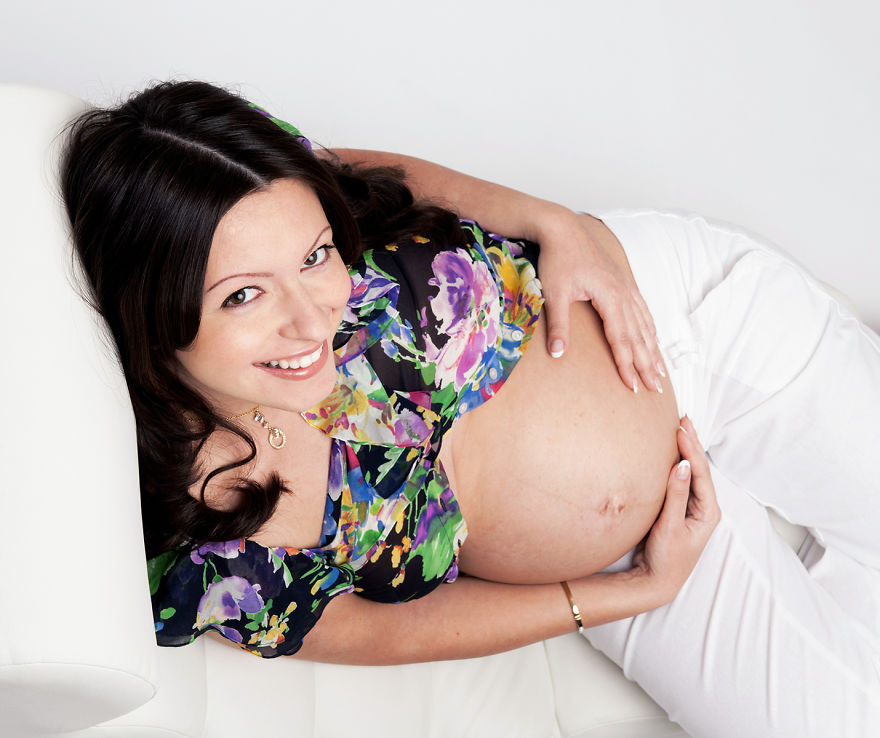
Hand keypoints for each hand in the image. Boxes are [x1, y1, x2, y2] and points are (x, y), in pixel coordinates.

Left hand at [534, 207, 664, 392]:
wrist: (562, 229)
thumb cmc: (558, 259)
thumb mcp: (554, 293)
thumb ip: (558, 324)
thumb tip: (557, 354)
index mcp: (610, 297)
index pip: (621, 339)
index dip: (628, 364)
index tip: (634, 386)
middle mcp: (624, 293)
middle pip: (639, 336)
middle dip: (648, 364)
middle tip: (656, 389)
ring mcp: (626, 287)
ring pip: (644, 324)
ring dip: (653, 350)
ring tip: (661, 371)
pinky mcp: (622, 282)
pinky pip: (642, 310)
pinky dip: (650, 328)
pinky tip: (654, 339)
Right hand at [631, 416, 720, 604]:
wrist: (657, 580)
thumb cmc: (667, 557)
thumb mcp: (671, 526)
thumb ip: (676, 495)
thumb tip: (681, 465)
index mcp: (708, 510)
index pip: (700, 472)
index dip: (691, 449)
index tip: (680, 429)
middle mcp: (703, 506)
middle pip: (699, 468)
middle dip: (692, 443)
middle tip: (683, 419)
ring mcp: (692, 507)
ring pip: (690, 472)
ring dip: (685, 450)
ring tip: (680, 429)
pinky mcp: (679, 509)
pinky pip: (680, 480)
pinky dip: (676, 463)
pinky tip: (670, 453)